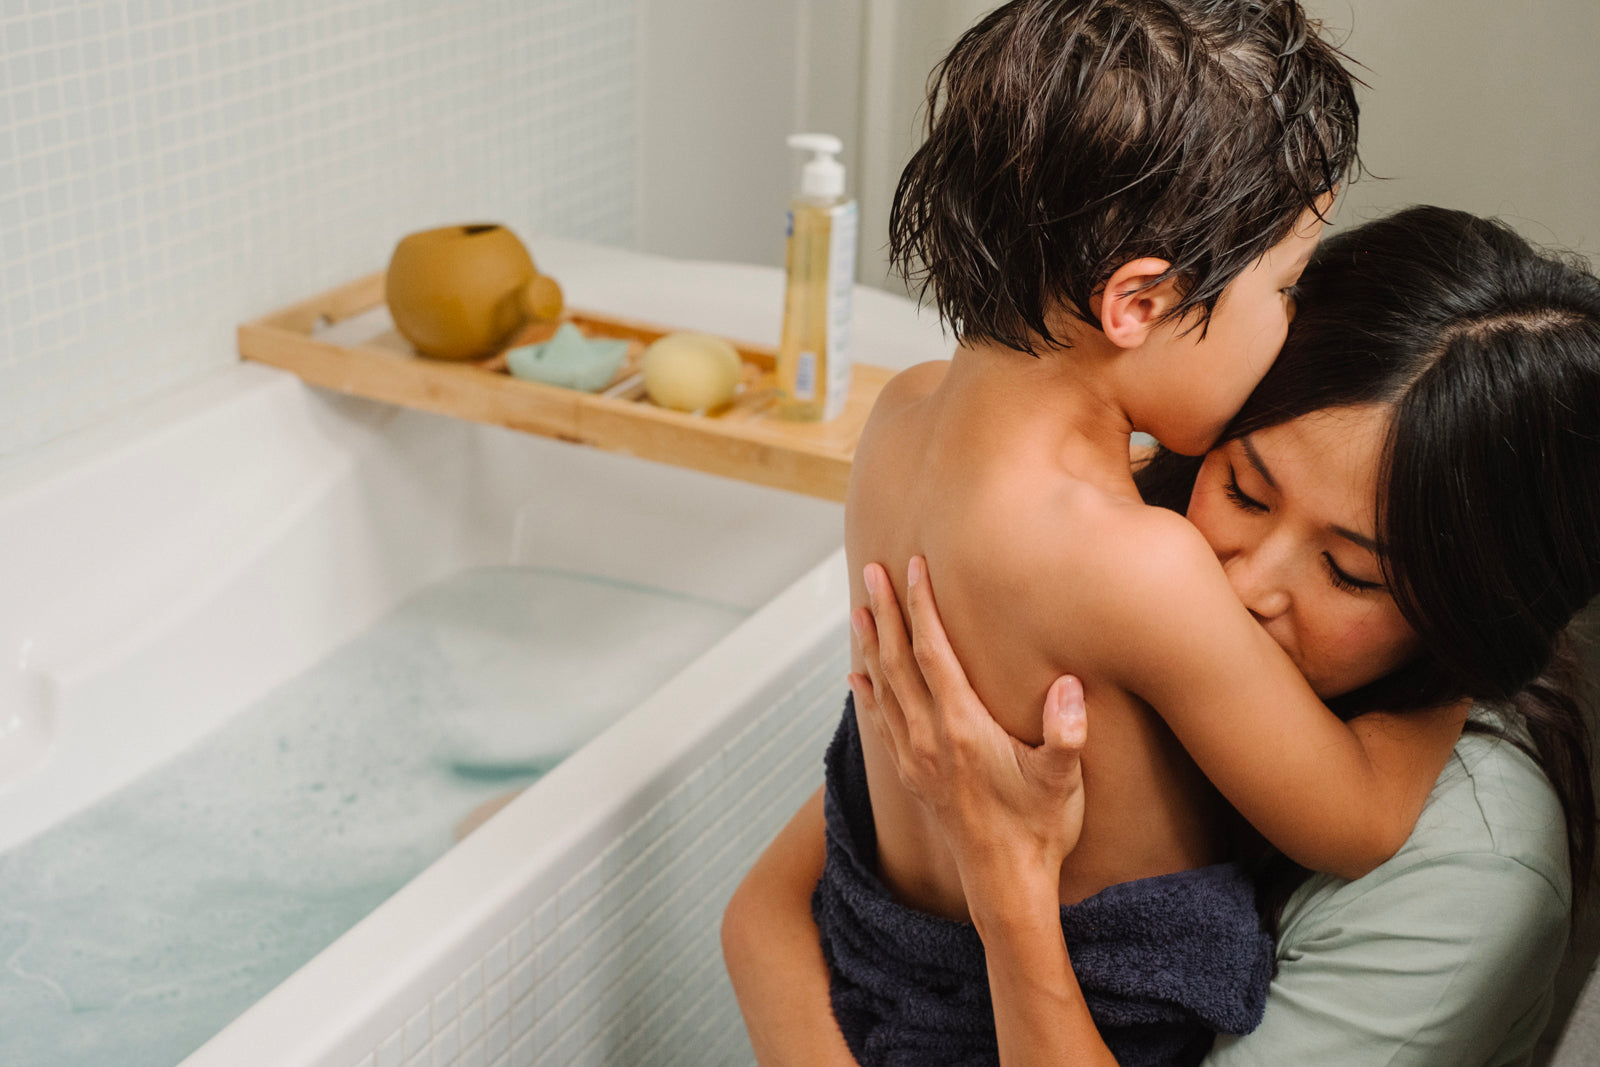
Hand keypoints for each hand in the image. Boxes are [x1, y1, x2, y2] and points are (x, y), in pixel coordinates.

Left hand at [848, 556, 1088, 891]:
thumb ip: (1066, 734)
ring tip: (860, 609)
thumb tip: (1070, 687)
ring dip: (870, 644)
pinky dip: (867, 692)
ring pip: (883, 687)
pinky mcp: (912, 775)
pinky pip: (880, 721)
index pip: (932, 653)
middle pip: (897, 661)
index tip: (913, 568)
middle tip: (872, 570)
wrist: (1006, 884)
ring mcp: (915, 757)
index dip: (921, 607)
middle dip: (885, 612)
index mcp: (962, 728)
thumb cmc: (1040, 828)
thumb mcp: (1063, 781)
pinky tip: (857, 675)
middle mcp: (928, 738)